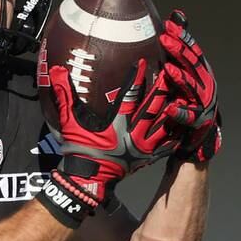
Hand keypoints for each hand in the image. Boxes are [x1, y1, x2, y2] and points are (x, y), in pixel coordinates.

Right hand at [48, 59, 180, 203]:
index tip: (144, 62)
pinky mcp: (147, 157)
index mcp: (117, 122)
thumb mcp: (69, 120)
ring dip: (173, 108)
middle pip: (153, 107)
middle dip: (163, 89)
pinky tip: (185, 124)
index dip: (137, 77)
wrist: (86, 179)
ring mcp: (142, 146)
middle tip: (172, 73)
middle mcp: (133, 132)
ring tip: (183, 94)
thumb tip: (55, 70)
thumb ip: (64, 94)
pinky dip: (177, 134)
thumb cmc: (78, 148)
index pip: (130, 94)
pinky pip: (167, 144)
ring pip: (164, 123)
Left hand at [160, 10, 221, 161]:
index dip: (183, 36)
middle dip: (179, 51)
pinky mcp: (197, 122)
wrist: (198, 136)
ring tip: (168, 68)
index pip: (193, 51)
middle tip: (164, 38)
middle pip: (193, 65)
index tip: (169, 23)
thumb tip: (175, 17)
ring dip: (180, 78)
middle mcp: (206, 85)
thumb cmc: (187, 100)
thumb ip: (179, 50)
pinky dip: (179, 112)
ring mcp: (203, 103)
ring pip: (192, 88)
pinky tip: (169, 109)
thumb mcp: (184, 73)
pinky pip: (187, 117)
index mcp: (202, 73)